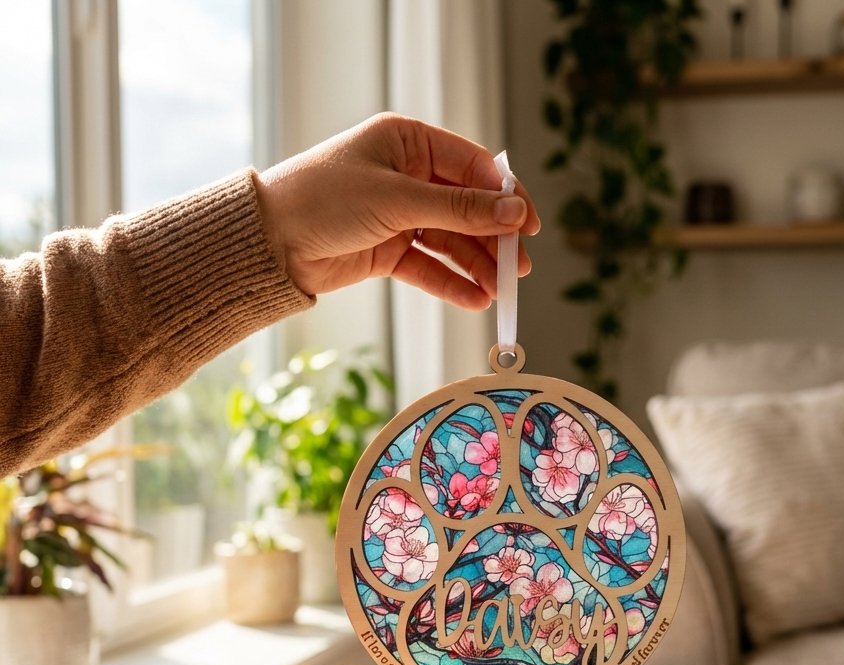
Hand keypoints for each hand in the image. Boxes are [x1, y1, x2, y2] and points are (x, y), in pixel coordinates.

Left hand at [254, 113, 540, 307]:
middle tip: (518, 267)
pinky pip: (430, 266)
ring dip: (476, 265)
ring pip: (451, 241)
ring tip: (499, 290)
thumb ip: (459, 210)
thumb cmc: (323, 200)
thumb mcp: (397, 200)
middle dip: (494, 239)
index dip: (504, 197)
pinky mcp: (388, 250)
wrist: (269, 243)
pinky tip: (474, 298)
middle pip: (466, 208)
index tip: (527, 225)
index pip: (472, 167)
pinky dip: (451, 282)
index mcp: (408, 142)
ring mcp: (399, 214)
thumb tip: (513, 212)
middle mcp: (407, 176)